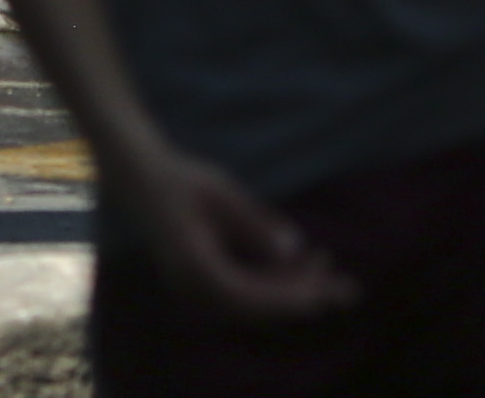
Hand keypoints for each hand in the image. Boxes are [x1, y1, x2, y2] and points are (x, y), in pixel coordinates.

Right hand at [99, 135, 353, 321]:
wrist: (139, 177)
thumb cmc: (179, 178)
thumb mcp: (222, 194)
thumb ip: (256, 225)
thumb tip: (293, 250)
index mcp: (196, 268)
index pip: (251, 297)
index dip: (291, 297)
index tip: (326, 294)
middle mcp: (194, 289)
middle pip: (257, 307)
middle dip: (303, 296)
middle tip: (345, 286)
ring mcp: (196, 290)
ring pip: (253, 303)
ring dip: (291, 289)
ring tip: (327, 267)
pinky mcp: (202, 283)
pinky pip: (244, 293)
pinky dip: (274, 283)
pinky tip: (299, 264)